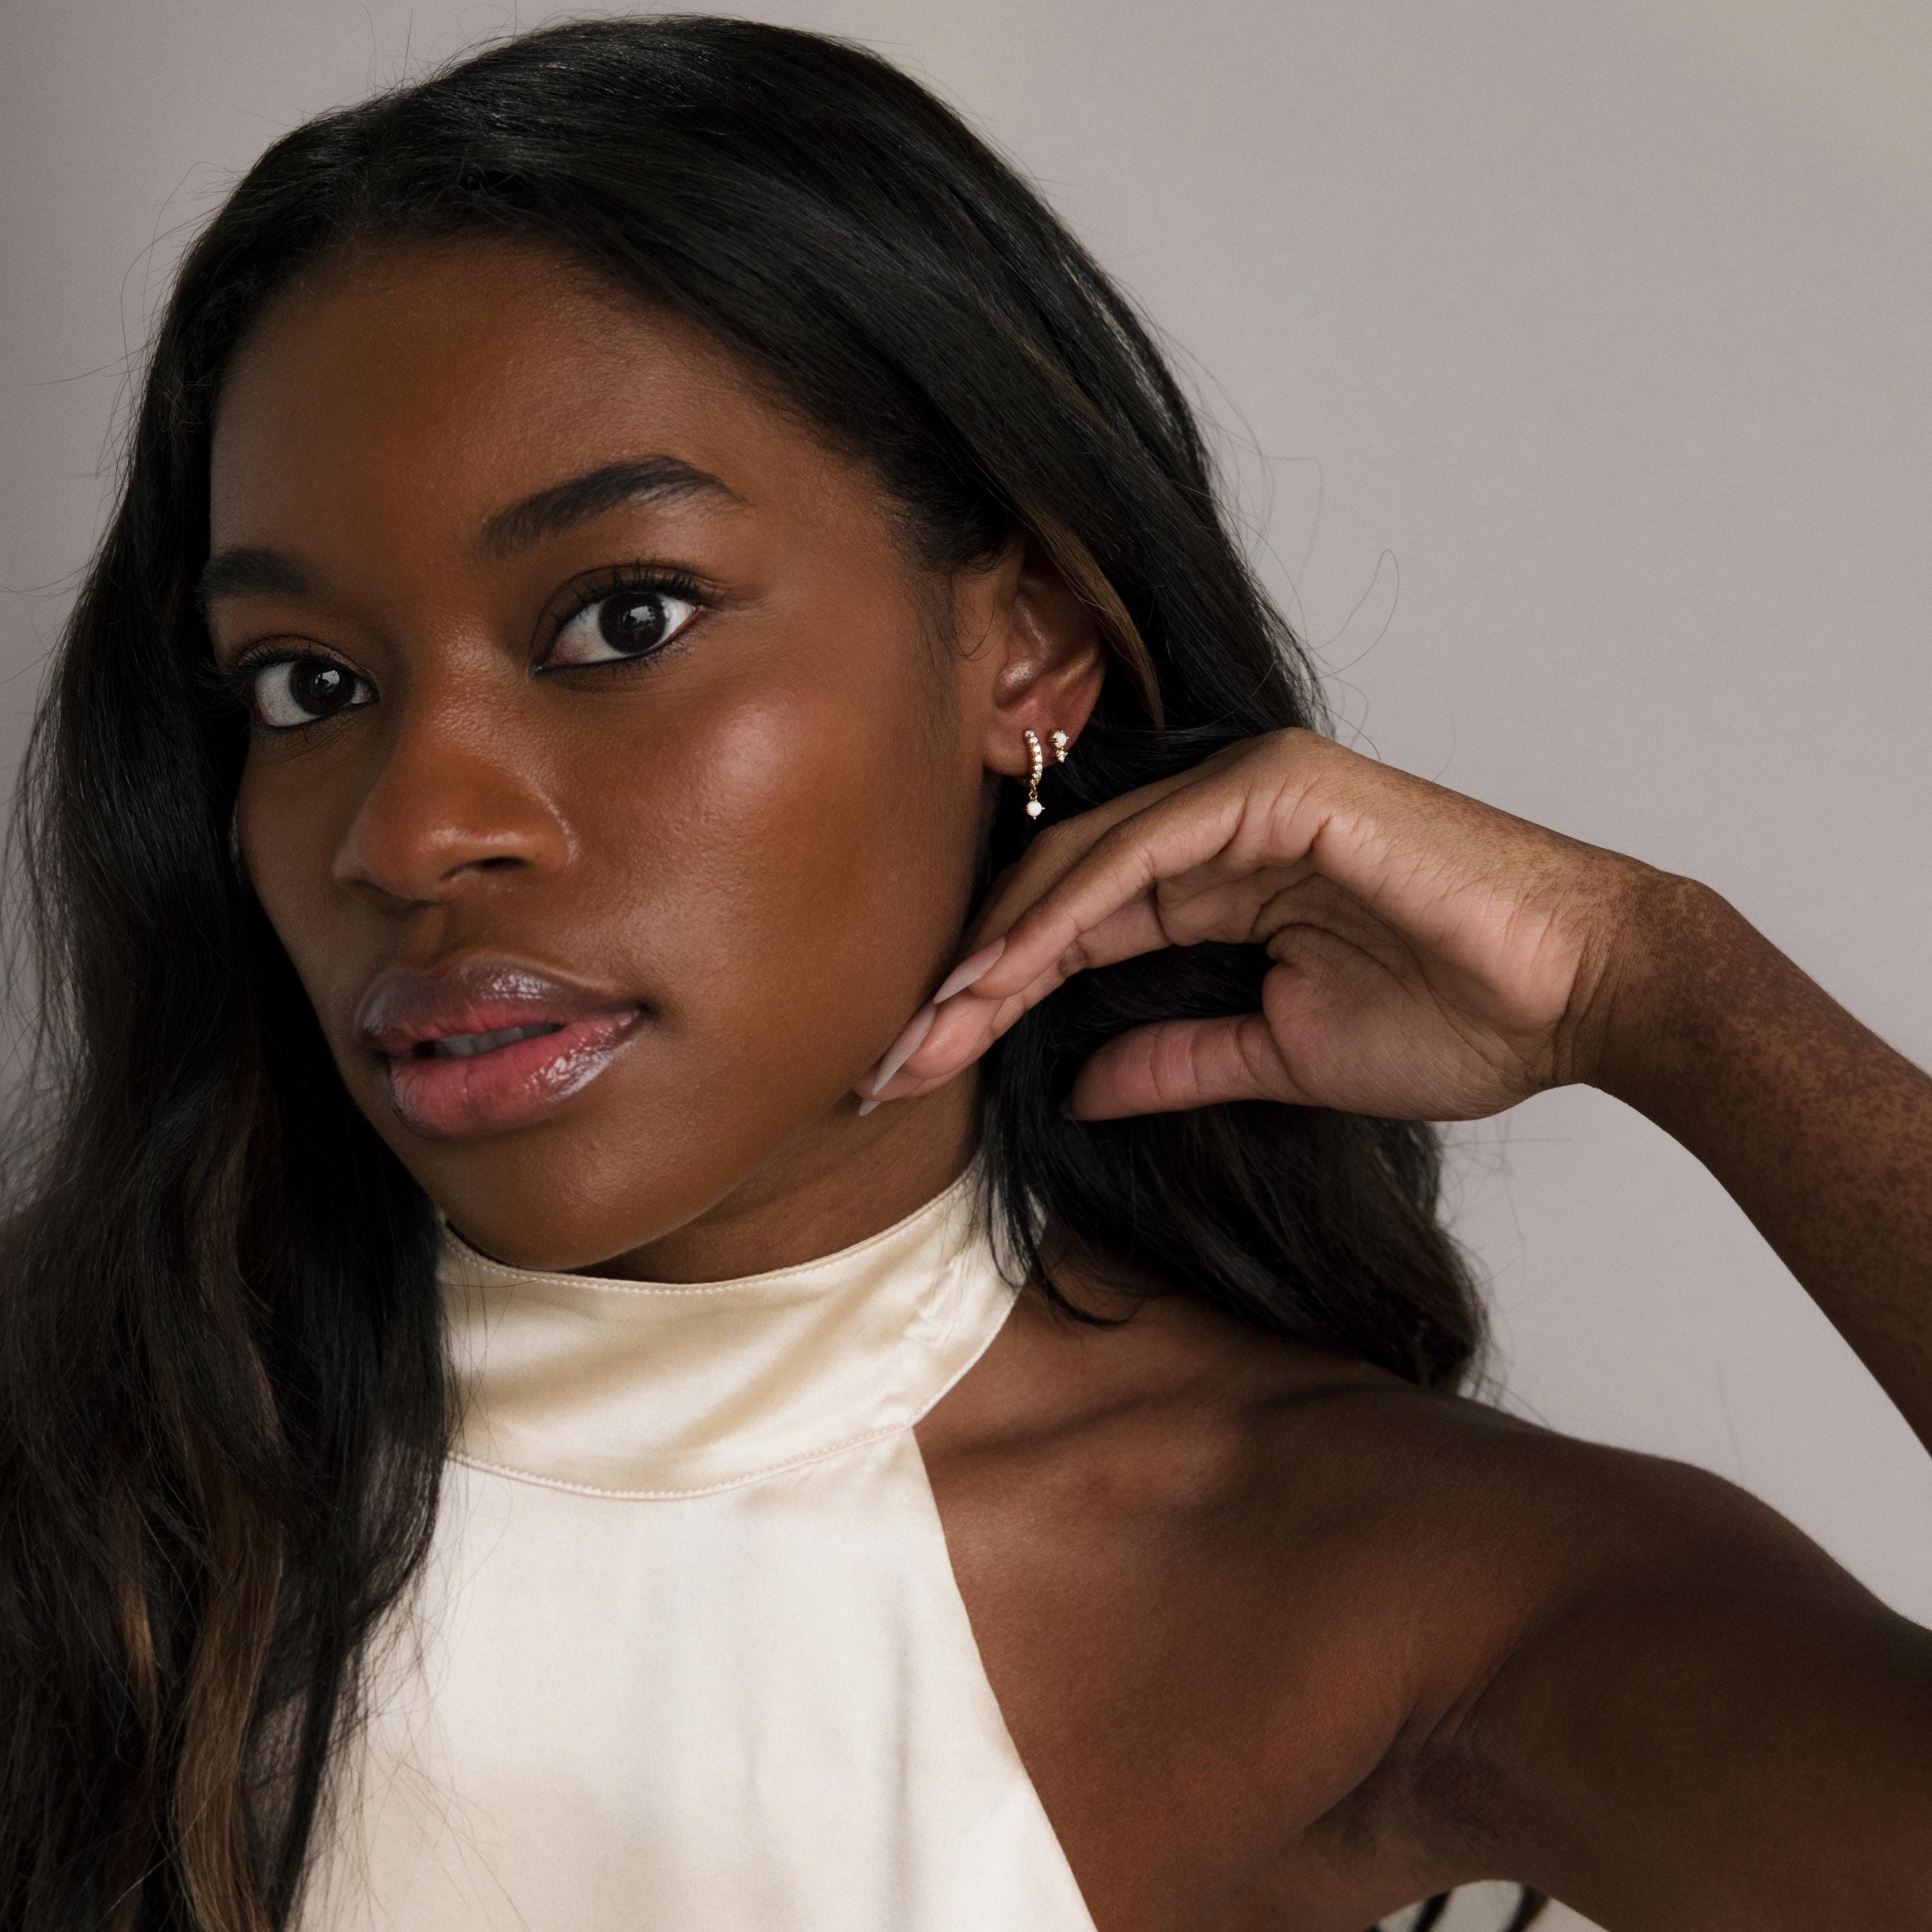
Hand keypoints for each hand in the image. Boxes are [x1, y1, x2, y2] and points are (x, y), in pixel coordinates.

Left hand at [854, 728, 1666, 1121]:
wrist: (1584, 996)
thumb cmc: (1461, 1018)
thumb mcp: (1281, 1054)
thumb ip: (1175, 1058)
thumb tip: (1081, 1086)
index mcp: (1221, 876)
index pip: (1074, 933)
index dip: (991, 1001)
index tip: (918, 1074)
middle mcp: (1221, 821)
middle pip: (1054, 895)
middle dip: (967, 982)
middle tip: (885, 1064)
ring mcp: (1246, 792)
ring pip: (1078, 866)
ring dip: (994, 954)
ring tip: (922, 1035)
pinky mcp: (1277, 786)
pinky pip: (1140, 852)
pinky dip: (1063, 915)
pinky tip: (999, 977)